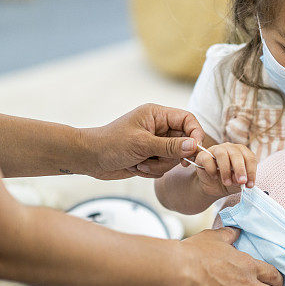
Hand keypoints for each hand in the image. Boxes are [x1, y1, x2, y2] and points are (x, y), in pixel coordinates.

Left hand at [79, 103, 205, 179]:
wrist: (89, 159)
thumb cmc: (110, 144)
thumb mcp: (142, 144)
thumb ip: (170, 146)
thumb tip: (194, 146)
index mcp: (157, 115)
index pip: (188, 119)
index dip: (195, 133)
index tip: (195, 150)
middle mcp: (159, 128)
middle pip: (184, 142)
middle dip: (171, 156)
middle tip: (155, 159)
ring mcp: (156, 143)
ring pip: (175, 158)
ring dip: (159, 165)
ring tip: (141, 163)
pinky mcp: (152, 157)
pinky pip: (165, 167)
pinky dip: (153, 170)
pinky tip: (137, 167)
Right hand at [194, 143, 256, 196]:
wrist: (212, 186)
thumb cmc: (228, 180)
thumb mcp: (237, 182)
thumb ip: (241, 180)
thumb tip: (241, 180)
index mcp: (241, 152)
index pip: (249, 158)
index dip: (251, 171)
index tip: (250, 184)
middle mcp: (229, 148)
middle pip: (236, 154)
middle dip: (240, 169)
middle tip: (241, 182)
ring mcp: (215, 150)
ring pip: (222, 154)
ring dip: (226, 170)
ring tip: (227, 183)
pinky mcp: (203, 155)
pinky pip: (207, 159)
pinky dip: (212, 170)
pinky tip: (214, 177)